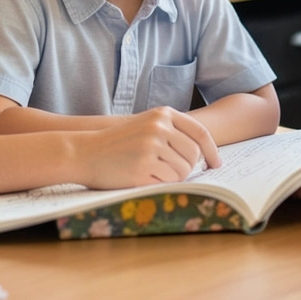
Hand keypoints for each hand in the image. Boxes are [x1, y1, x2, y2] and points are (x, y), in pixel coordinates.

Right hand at [71, 106, 221, 189]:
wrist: (85, 151)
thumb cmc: (117, 142)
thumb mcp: (145, 125)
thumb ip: (171, 131)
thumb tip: (203, 153)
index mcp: (163, 114)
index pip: (200, 133)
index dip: (212, 151)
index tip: (216, 164)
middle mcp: (159, 127)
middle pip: (193, 155)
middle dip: (188, 169)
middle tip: (172, 173)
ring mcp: (152, 147)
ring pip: (183, 171)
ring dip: (174, 178)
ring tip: (154, 174)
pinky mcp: (144, 166)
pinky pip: (167, 182)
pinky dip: (161, 185)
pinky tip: (145, 179)